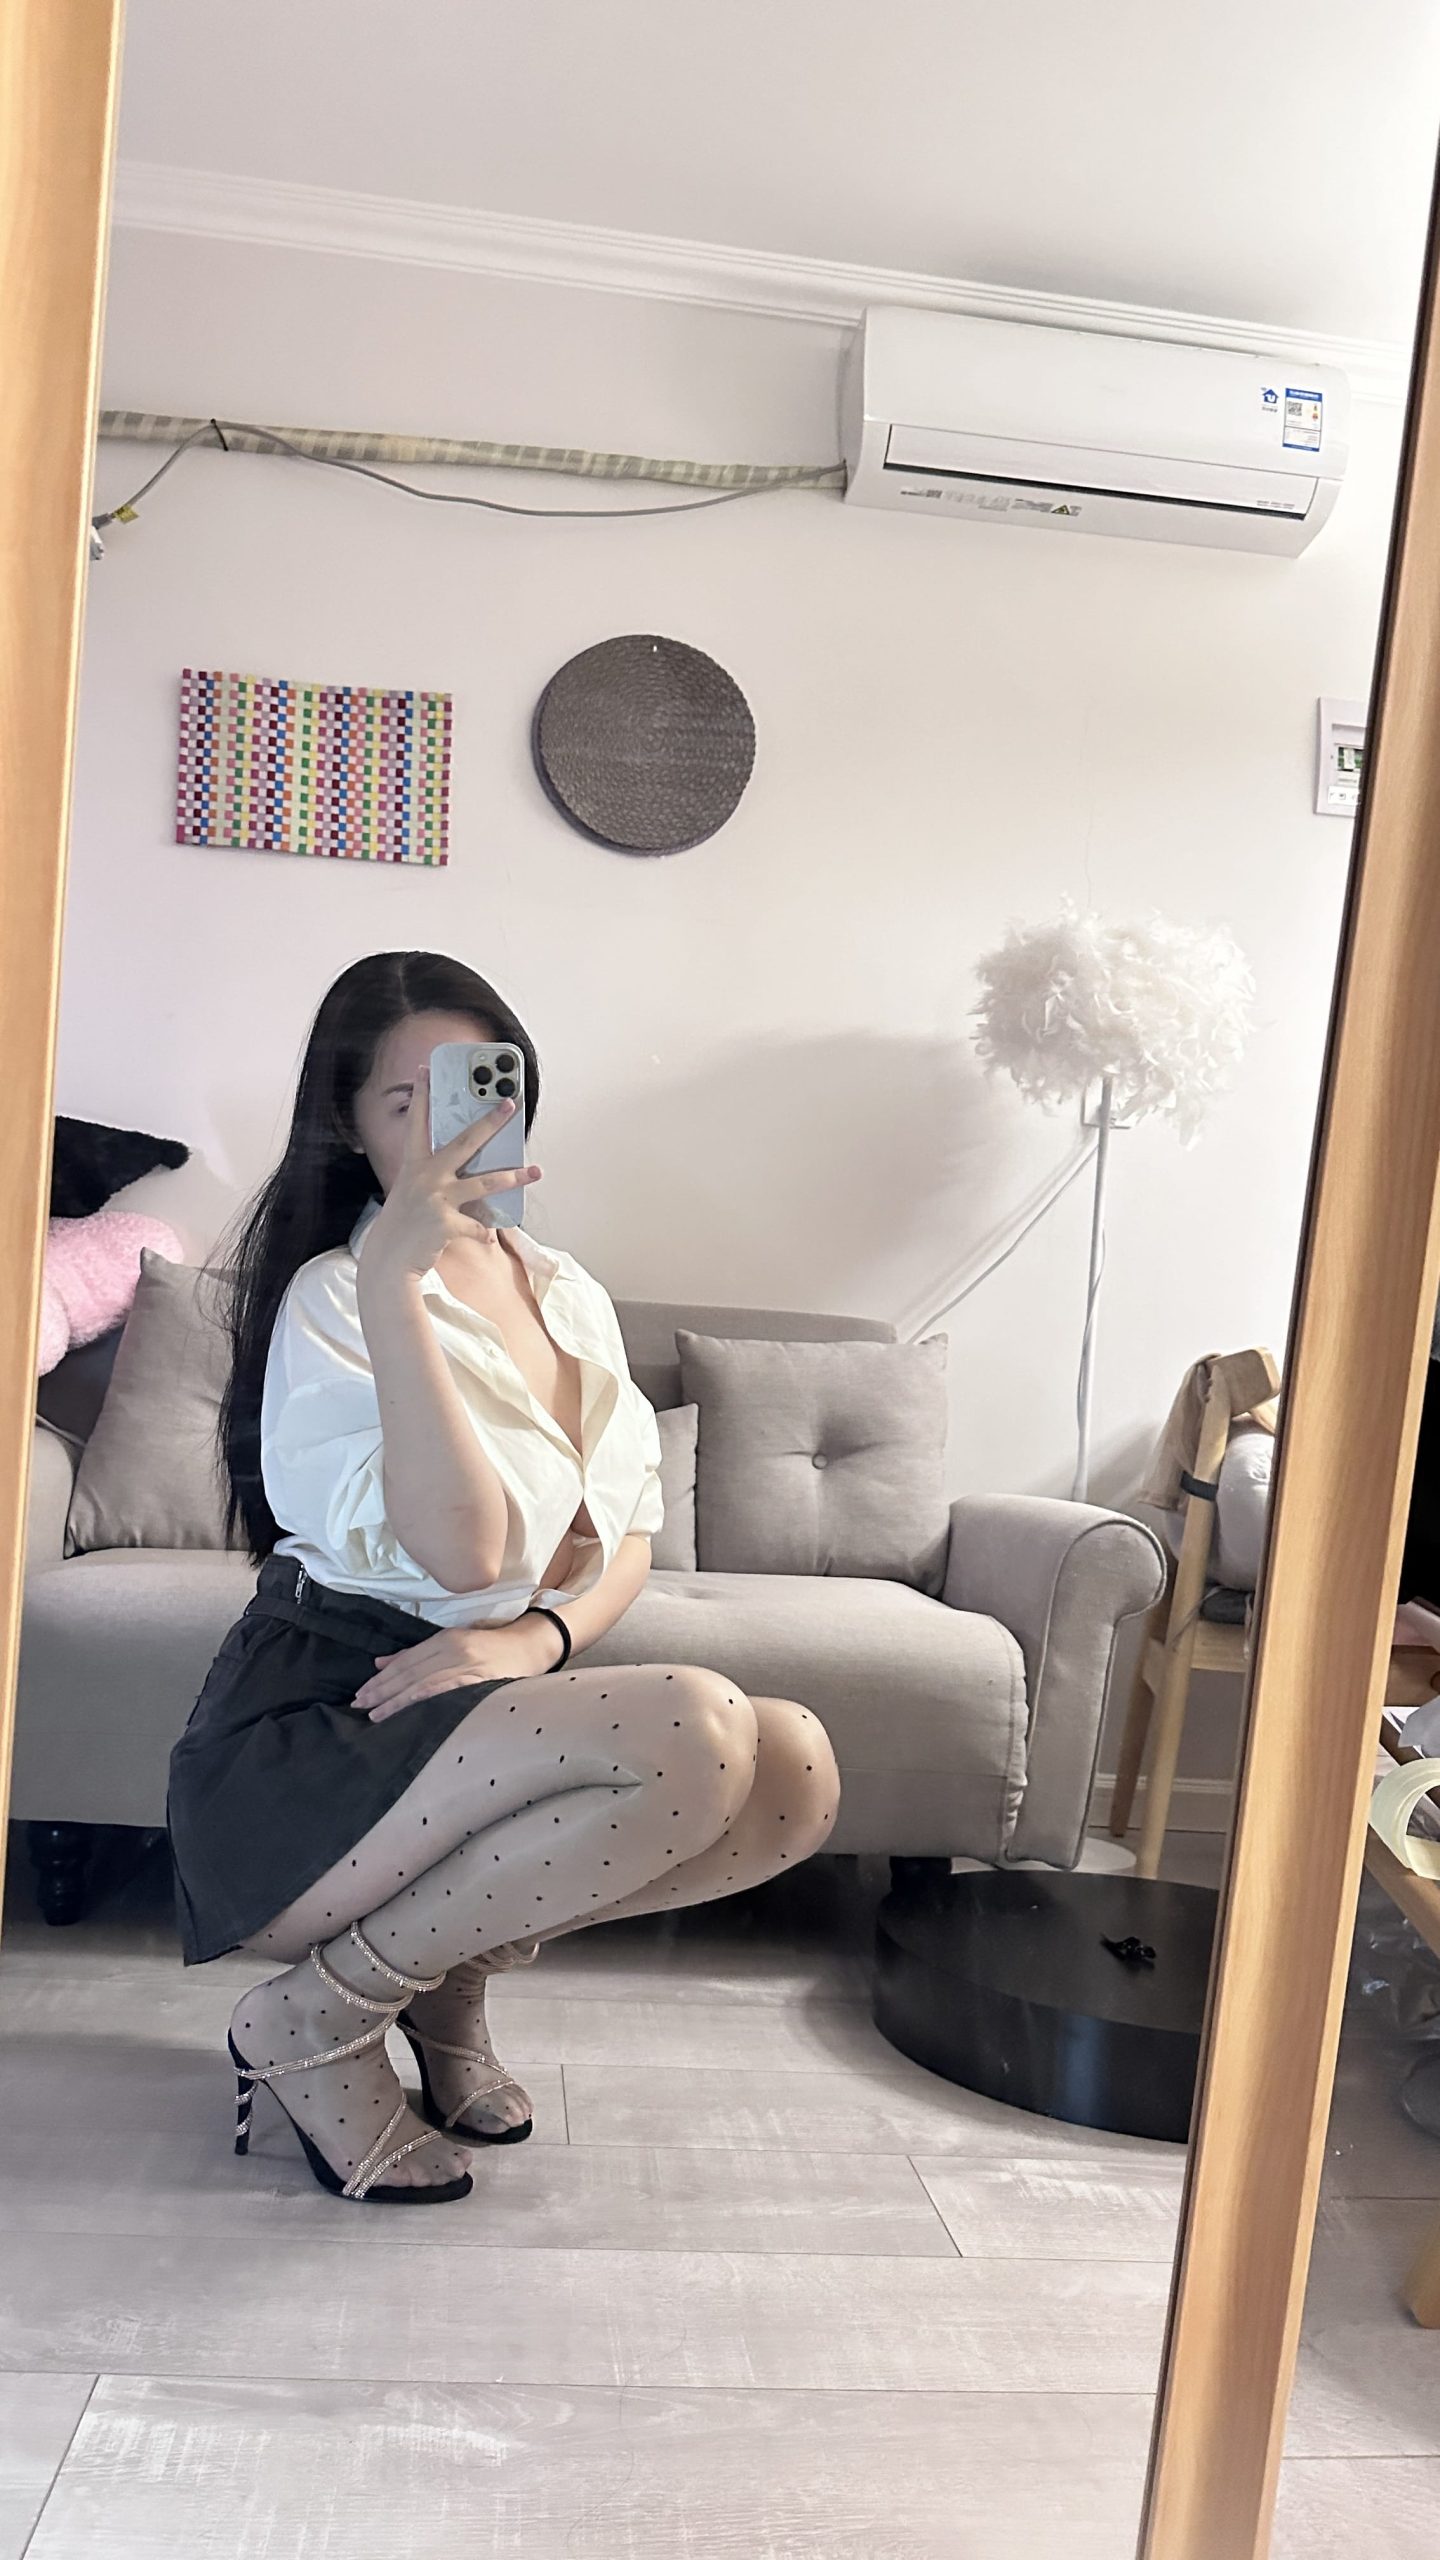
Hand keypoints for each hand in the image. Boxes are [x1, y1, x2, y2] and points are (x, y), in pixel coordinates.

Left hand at [353, 1616, 560, 1718]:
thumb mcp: (454, 1644)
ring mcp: (467, 1664)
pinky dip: (422, 1701)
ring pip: (422, 1683)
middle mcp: (453, 1649)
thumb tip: (380, 1663)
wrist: (531, 1646)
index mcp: (445, 1639)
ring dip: (396, 1700)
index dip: (381, 1679)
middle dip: (382, 1690)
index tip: (361, 1693)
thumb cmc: (492, 1648)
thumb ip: (418, 1654)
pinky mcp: (480, 1680)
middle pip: (409, 1672)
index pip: (405, 1661)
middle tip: (359, 1705)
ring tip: (375, 1714)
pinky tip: (406, 1711)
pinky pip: (445, 1691)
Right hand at [360, 1063, 541, 1288]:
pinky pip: (478, 1225)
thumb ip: (433, 1176)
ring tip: (536, 1171)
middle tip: (510, 1104)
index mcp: (414, 1165)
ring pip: (485, 1183)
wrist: (389, 1261)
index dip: (421, 1096)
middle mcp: (426, 1177)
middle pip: (465, 1142)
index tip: (426, 1070)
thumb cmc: (403, 1224)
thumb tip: (465, 1168)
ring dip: (513, 1176)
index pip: (417, 1123)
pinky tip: (489, 1237)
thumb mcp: (411, 1192)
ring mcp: (437, 1199)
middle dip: (490, 1121)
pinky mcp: (446, 1223)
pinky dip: (485, 1232)